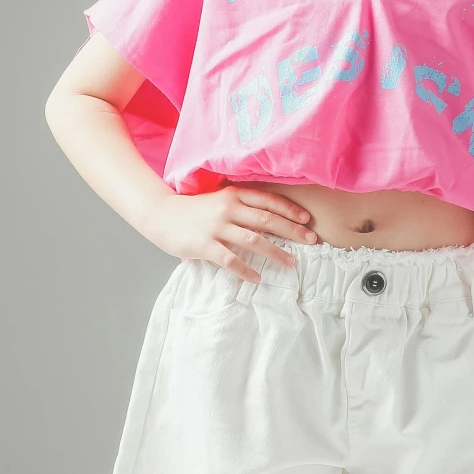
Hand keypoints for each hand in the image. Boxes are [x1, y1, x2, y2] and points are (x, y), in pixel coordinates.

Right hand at [148, 185, 316, 281]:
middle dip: (292, 230)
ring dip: (276, 252)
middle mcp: (228, 209)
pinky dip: (246, 270)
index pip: (267, 200)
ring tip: (291, 263)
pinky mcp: (205, 245)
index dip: (289, 210)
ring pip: (253, 240)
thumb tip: (271, 219)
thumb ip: (240, 205)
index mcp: (233, 195)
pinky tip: (258, 278)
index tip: (307, 220)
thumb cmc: (194, 210)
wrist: (161, 215)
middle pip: (267, 219)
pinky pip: (230, 260)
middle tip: (312, 240)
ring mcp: (216, 227)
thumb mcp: (219, 200)